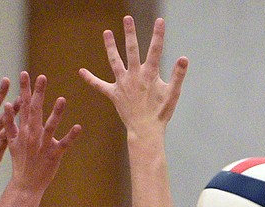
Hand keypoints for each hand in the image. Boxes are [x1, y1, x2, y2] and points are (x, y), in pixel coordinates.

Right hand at [6, 72, 81, 193]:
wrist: (25, 184)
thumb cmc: (20, 162)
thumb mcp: (11, 142)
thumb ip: (9, 123)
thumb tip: (8, 105)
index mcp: (23, 130)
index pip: (23, 105)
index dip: (24, 89)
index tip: (25, 74)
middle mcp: (32, 135)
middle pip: (35, 111)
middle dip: (38, 93)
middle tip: (42, 77)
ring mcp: (43, 145)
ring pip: (50, 126)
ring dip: (56, 113)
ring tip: (62, 99)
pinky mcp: (54, 155)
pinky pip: (64, 144)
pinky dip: (71, 136)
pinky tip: (78, 127)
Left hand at [78, 16, 187, 137]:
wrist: (145, 130)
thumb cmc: (161, 113)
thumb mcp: (173, 94)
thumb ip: (178, 75)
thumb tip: (184, 58)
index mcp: (150, 74)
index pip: (155, 50)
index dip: (158, 35)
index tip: (160, 20)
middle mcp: (134, 76)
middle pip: (131, 50)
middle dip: (130, 33)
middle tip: (127, 18)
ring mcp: (123, 84)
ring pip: (114, 62)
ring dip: (110, 46)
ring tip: (106, 32)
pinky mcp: (114, 94)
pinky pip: (100, 86)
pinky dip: (91, 79)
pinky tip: (81, 71)